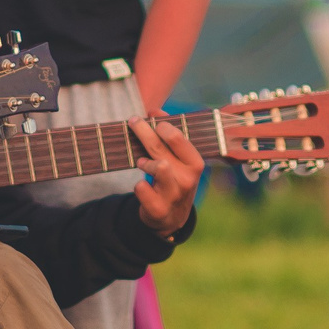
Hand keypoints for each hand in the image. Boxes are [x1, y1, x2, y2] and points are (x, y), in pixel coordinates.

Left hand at [129, 117, 203, 233]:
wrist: (172, 218)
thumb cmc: (175, 180)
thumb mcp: (179, 160)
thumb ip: (170, 135)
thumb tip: (155, 111)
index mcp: (195, 164)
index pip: (178, 138)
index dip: (162, 125)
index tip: (151, 120)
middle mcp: (188, 179)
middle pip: (161, 148)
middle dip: (143, 131)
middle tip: (133, 121)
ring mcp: (174, 195)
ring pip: (157, 167)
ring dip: (144, 161)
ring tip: (142, 161)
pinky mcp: (158, 209)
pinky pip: (141, 189)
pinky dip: (139, 185)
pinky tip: (142, 185)